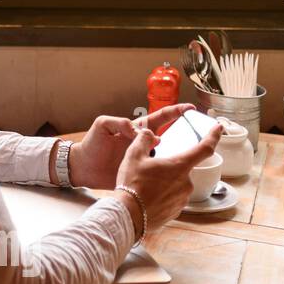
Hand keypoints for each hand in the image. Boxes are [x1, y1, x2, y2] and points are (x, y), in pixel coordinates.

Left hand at [66, 104, 196, 189]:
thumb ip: (118, 122)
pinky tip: (178, 176)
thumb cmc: (91, 144)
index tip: (191, 108)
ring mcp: (144, 159)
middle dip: (186, 135)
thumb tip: (138, 131)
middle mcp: (144, 144)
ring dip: (180, 156)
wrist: (82, 168)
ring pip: (168, 156)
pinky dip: (169, 173)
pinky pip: (159, 172)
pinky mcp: (141, 174)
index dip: (175, 112)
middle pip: (171, 137)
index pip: (160, 118)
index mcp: (137, 130)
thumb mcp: (102, 126)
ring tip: (195, 156)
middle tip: (202, 134)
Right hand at [113, 122, 224, 236]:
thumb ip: (143, 140)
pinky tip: (147, 197)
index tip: (219, 127)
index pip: (204, 147)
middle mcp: (186, 182)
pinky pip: (172, 198)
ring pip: (176, 184)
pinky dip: (162, 196)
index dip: (213, 136)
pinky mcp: (177, 210)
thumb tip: (149, 133)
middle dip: (168, 167)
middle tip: (149, 171)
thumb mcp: (133, 156)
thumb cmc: (132, 185)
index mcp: (179, 165)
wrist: (128, 215)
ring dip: (164, 182)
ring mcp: (183, 198)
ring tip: (144, 186)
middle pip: (181, 168)